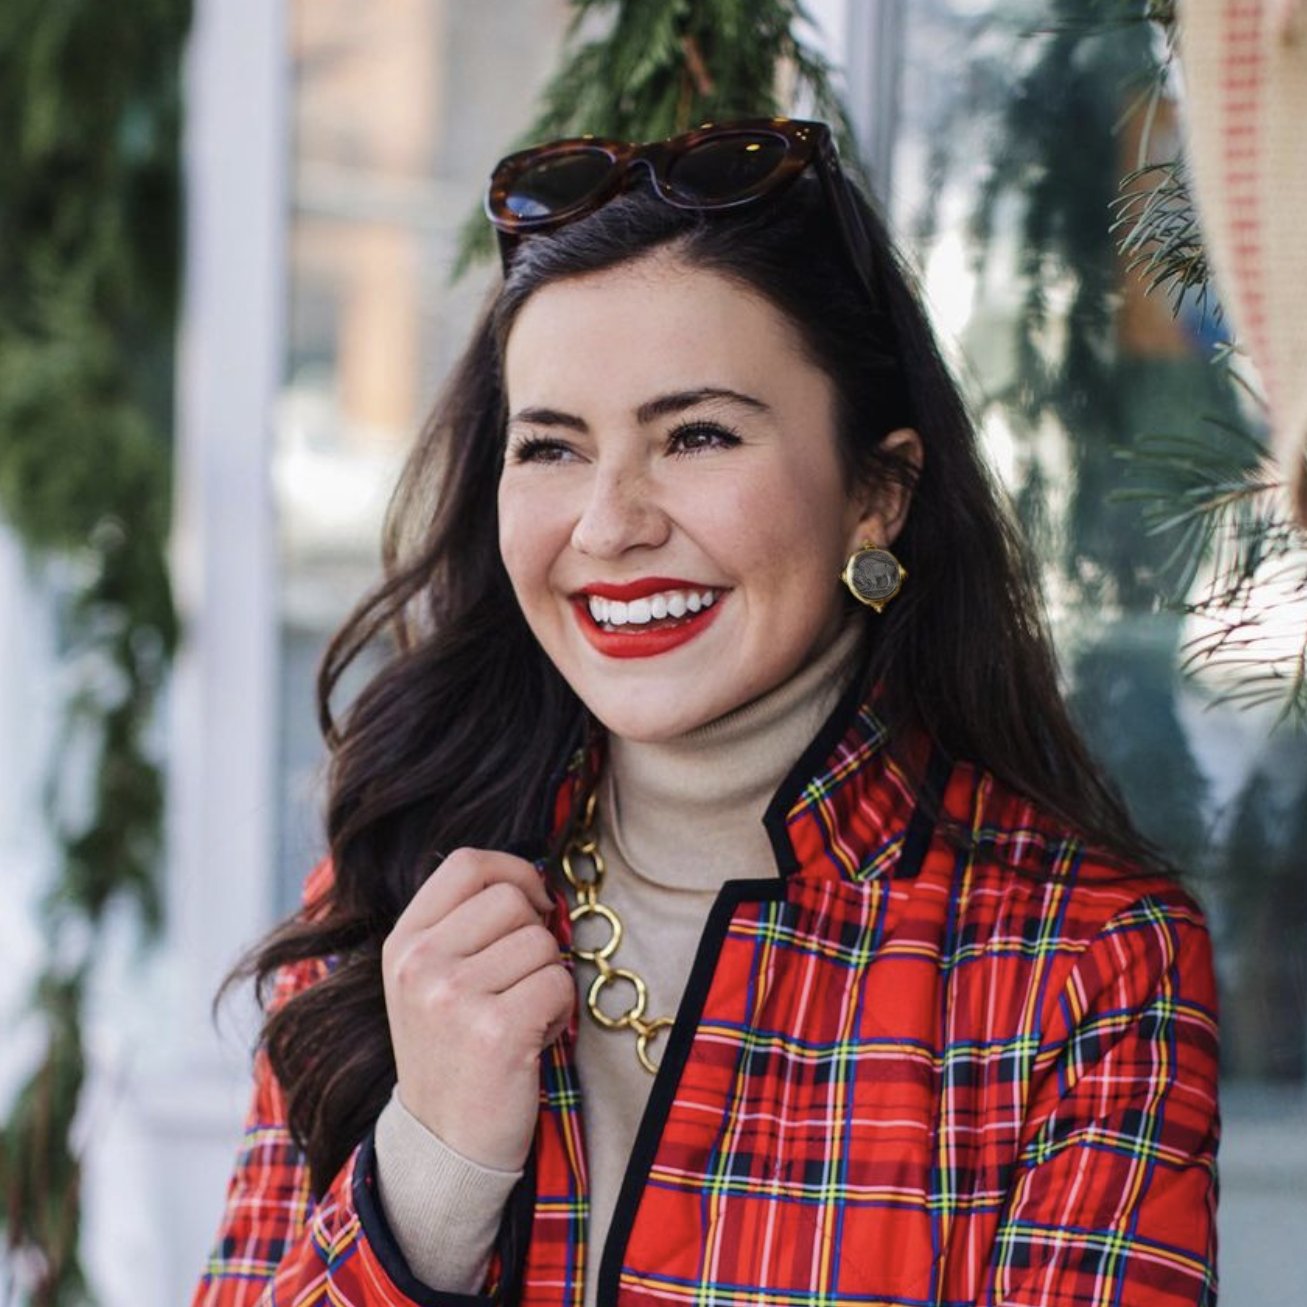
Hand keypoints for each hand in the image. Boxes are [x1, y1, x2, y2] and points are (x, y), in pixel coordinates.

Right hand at [381, 848, 572, 1171]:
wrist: (443, 1145)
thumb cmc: (453, 1054)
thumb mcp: (430, 981)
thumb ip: (464, 926)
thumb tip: (533, 882)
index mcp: (403, 943)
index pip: (466, 863)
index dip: (514, 871)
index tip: (532, 903)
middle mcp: (420, 963)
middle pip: (512, 898)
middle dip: (535, 935)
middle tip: (519, 983)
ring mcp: (452, 996)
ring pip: (542, 942)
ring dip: (548, 977)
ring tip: (521, 1016)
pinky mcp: (494, 1031)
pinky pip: (558, 982)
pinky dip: (560, 1011)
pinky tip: (532, 1039)